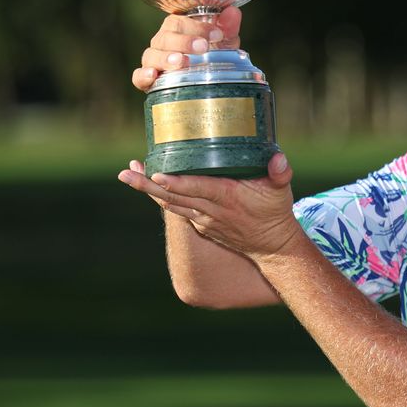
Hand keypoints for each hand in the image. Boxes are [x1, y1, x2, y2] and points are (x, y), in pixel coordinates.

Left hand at [117, 153, 299, 259]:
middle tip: (125, 173)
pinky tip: (150, 184)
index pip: (198, 189)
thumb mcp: (281, 191)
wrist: (271, 247)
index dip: (178, 183)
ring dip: (148, 191)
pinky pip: (177, 209)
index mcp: (227, 198)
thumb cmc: (275, 213)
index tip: (157, 174)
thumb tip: (279, 159)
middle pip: (174, 196)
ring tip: (129, 174)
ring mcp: (203, 219)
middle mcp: (211, 210)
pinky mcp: (200, 223)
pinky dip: (161, 197)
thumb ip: (280, 173)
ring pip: (171, 204)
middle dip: (148, 185)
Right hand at [131, 6, 242, 92]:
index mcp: (178, 28)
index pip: (180, 21)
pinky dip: (143, 76)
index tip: (217, 34)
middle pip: (166, 36)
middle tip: (203, 48)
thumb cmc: (212, 55)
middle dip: (184, 41)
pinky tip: (153, 75)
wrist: (205, 83)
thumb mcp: (223, 42)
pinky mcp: (147, 80)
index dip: (197, 27)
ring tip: (181, 62)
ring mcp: (153, 60)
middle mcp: (163, 41)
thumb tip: (233, 12)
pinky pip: (138, 76)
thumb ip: (228, 28)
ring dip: (165, 58)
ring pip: (151, 54)